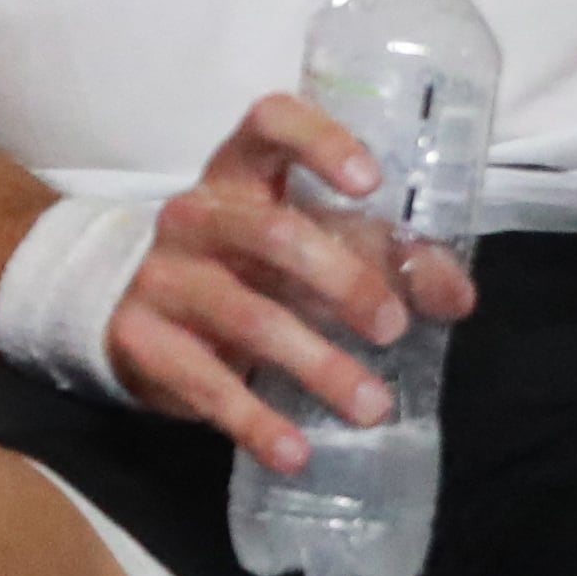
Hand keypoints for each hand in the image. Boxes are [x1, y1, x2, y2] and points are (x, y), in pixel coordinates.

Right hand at [108, 93, 477, 473]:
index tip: (372, 182)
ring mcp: (164, 277)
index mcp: (238, 172)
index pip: (271, 124)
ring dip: (318, 364)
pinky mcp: (143, 341)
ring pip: (249, 316)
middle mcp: (196, 214)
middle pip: (272, 233)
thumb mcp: (301, 242)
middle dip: (343, 281)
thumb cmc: (238, 262)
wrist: (122, 303)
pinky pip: (206, 384)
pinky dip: (257, 422)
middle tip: (393, 328)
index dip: (321, 143)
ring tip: (373, 406)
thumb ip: (380, 256)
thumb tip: (455, 294)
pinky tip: (297, 451)